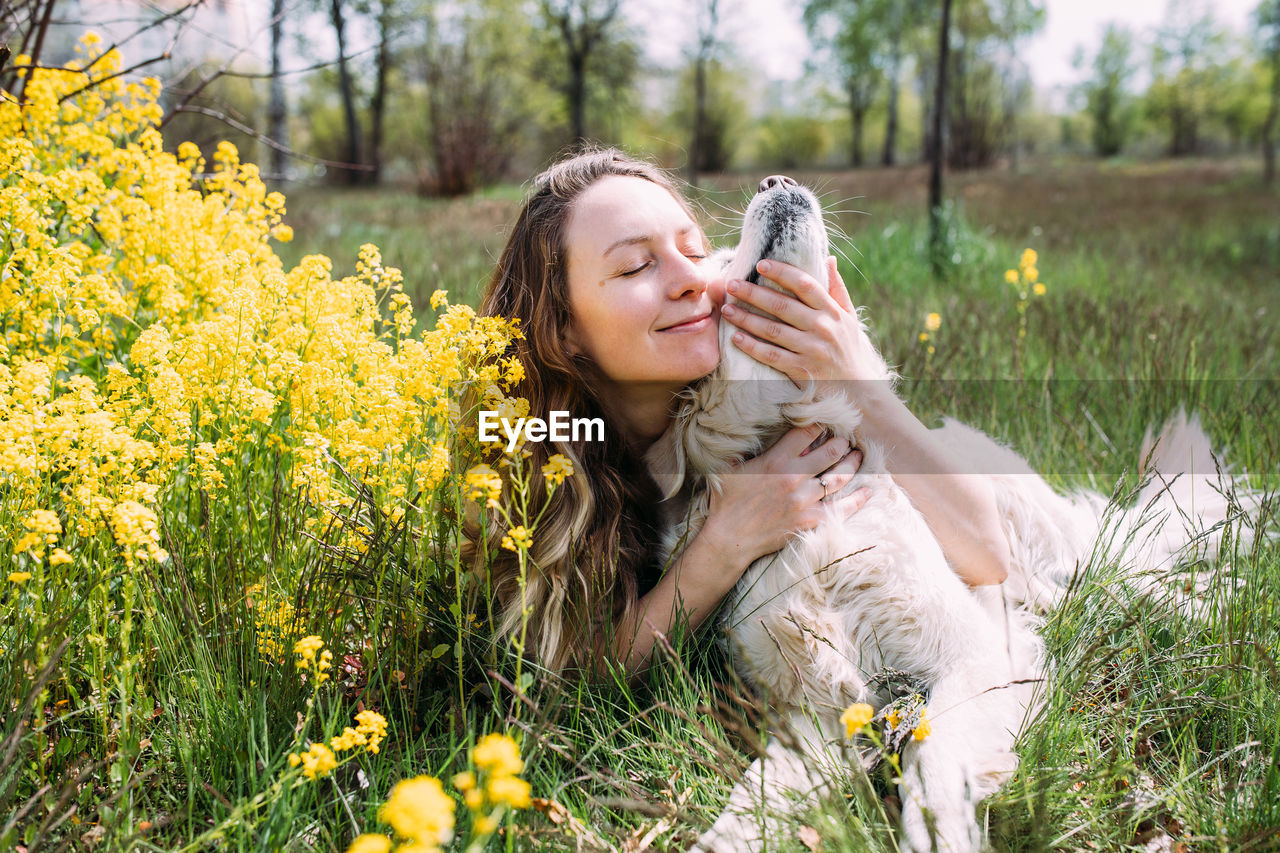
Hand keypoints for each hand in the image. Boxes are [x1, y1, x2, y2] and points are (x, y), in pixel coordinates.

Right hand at [701, 424, 869, 568]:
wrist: (729, 537)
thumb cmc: (726, 502)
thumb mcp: (728, 467)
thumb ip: (741, 449)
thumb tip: (742, 431)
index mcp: (776, 460)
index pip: (807, 433)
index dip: (819, 425)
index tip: (824, 424)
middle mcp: (795, 477)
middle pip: (831, 451)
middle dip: (842, 442)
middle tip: (846, 439)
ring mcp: (805, 500)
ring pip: (839, 476)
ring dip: (852, 463)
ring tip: (857, 456)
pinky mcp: (810, 520)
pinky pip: (842, 508)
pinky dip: (857, 499)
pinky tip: (867, 491)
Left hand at [720, 257, 885, 383]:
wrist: (858, 389)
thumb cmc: (849, 348)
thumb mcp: (849, 317)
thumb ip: (837, 288)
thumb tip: (829, 259)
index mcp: (832, 312)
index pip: (805, 285)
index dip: (782, 272)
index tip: (760, 264)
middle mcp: (822, 328)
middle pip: (782, 306)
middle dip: (753, 293)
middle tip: (731, 284)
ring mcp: (811, 350)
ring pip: (773, 330)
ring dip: (746, 319)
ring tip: (727, 309)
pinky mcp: (801, 370)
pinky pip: (771, 356)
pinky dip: (752, 346)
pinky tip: (736, 338)